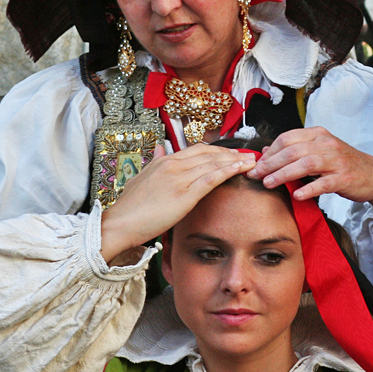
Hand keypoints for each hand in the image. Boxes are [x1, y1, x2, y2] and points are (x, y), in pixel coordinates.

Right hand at [99, 144, 256, 262]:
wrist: (120, 223)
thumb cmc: (130, 207)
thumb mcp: (141, 178)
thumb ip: (154, 162)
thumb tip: (159, 149)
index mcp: (164, 161)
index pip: (197, 150)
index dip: (218, 150)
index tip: (232, 153)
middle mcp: (173, 165)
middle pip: (209, 153)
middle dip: (231, 154)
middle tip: (248, 156)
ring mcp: (179, 178)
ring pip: (213, 163)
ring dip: (235, 161)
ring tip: (252, 162)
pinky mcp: (185, 193)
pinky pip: (212, 178)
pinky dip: (229, 171)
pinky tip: (241, 169)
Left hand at [247, 127, 372, 239]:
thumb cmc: (342, 164)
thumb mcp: (318, 152)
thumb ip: (294, 150)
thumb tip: (266, 151)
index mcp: (318, 134)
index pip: (287, 138)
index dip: (269, 152)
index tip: (256, 165)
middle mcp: (327, 144)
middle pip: (293, 150)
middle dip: (270, 163)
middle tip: (255, 175)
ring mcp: (337, 160)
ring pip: (305, 164)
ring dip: (284, 174)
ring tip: (268, 183)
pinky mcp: (345, 178)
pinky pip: (324, 183)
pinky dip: (308, 189)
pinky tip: (296, 195)